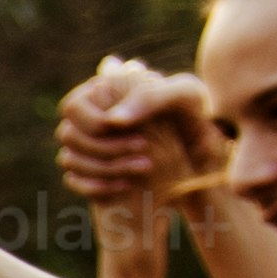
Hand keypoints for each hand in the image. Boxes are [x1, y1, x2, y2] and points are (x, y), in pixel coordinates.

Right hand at [55, 56, 225, 208]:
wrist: (209, 160)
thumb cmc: (200, 117)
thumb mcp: (184, 96)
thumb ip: (149, 97)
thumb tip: (112, 121)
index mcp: (107, 91)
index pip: (73, 106)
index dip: (94, 121)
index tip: (127, 129)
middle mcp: (93, 118)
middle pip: (67, 134)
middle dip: (103, 146)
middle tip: (144, 149)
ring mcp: (90, 148)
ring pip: (69, 159)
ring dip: (103, 167)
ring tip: (144, 168)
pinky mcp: (94, 173)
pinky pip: (74, 182)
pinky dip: (96, 186)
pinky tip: (126, 186)